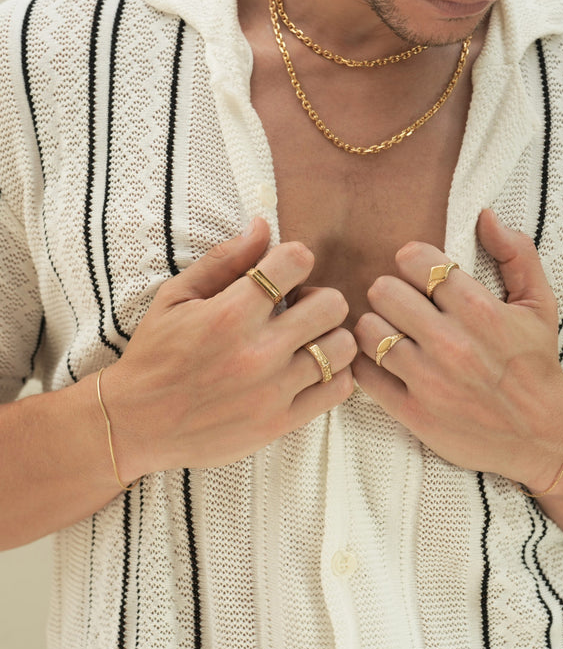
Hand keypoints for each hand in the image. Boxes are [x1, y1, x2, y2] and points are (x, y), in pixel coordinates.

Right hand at [102, 218, 355, 476]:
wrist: (135, 424)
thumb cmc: (155, 354)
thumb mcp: (176, 297)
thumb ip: (224, 260)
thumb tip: (264, 224)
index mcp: (230, 313)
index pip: (297, 261)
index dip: (293, 260)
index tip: (281, 275)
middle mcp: (257, 352)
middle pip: (332, 304)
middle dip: (318, 298)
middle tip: (297, 310)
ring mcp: (272, 390)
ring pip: (342, 347)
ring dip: (329, 337)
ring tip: (305, 343)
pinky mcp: (280, 422)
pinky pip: (338, 389)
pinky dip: (332, 374)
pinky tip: (309, 370)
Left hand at [353, 210, 562, 488]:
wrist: (542, 435)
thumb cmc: (536, 364)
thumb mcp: (540, 305)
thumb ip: (517, 255)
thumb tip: (484, 215)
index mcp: (480, 310)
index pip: (416, 261)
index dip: (411, 260)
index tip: (416, 271)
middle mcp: (452, 344)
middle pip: (383, 291)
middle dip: (390, 292)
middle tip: (400, 303)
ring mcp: (429, 381)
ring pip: (367, 331)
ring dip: (375, 327)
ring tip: (391, 331)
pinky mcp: (413, 413)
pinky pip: (364, 375)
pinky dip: (366, 364)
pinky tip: (384, 361)